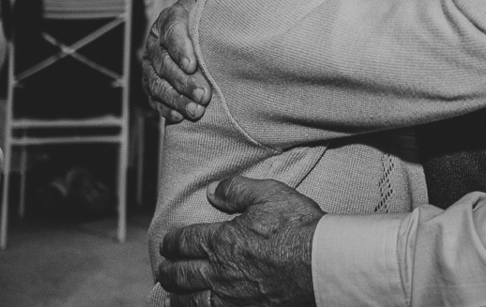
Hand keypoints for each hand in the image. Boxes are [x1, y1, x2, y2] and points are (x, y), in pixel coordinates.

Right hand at [142, 0, 209, 122]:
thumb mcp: (214, 2)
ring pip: (156, 83)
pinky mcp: (153, 84)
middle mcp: (155, 42)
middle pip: (162, 62)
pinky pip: (154, 99)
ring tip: (197, 110)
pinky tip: (180, 117)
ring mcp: (152, 65)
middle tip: (204, 95)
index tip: (193, 65)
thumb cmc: (213, 17)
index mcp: (170, 18)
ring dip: (176, 98)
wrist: (206, 33)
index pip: (171, 30)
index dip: (180, 48)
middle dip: (182, 81)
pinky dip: (166, 109)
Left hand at [159, 176, 324, 306]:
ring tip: (171, 294)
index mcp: (222, 240)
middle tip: (163, 269)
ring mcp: (231, 297)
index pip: (185, 241)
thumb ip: (237, 189)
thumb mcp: (270, 194)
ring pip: (191, 300)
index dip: (172, 242)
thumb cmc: (298, 228)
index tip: (168, 243)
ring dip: (177, 296)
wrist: (321, 264)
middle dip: (168, 271)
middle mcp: (220, 272)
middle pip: (181, 274)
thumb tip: (212, 190)